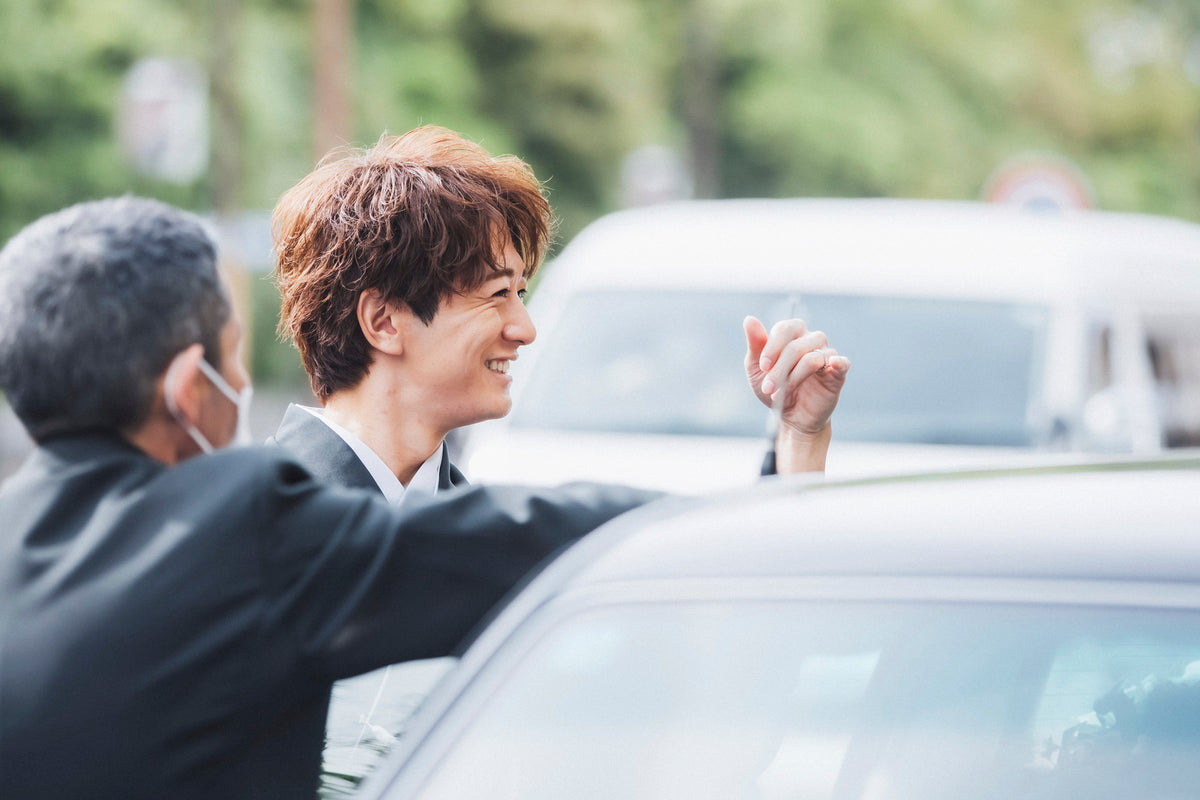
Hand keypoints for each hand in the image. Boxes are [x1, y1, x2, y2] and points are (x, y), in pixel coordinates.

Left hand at [744, 315, 849, 437]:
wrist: (789, 417)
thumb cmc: (773, 388)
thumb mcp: (757, 369)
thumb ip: (755, 344)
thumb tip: (749, 319)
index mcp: (792, 334)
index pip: (785, 329)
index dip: (772, 347)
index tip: (763, 367)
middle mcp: (811, 340)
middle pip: (797, 346)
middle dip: (779, 369)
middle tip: (768, 388)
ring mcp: (826, 356)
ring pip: (812, 358)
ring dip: (794, 377)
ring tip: (782, 393)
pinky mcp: (837, 374)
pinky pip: (842, 363)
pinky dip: (838, 362)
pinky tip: (832, 364)